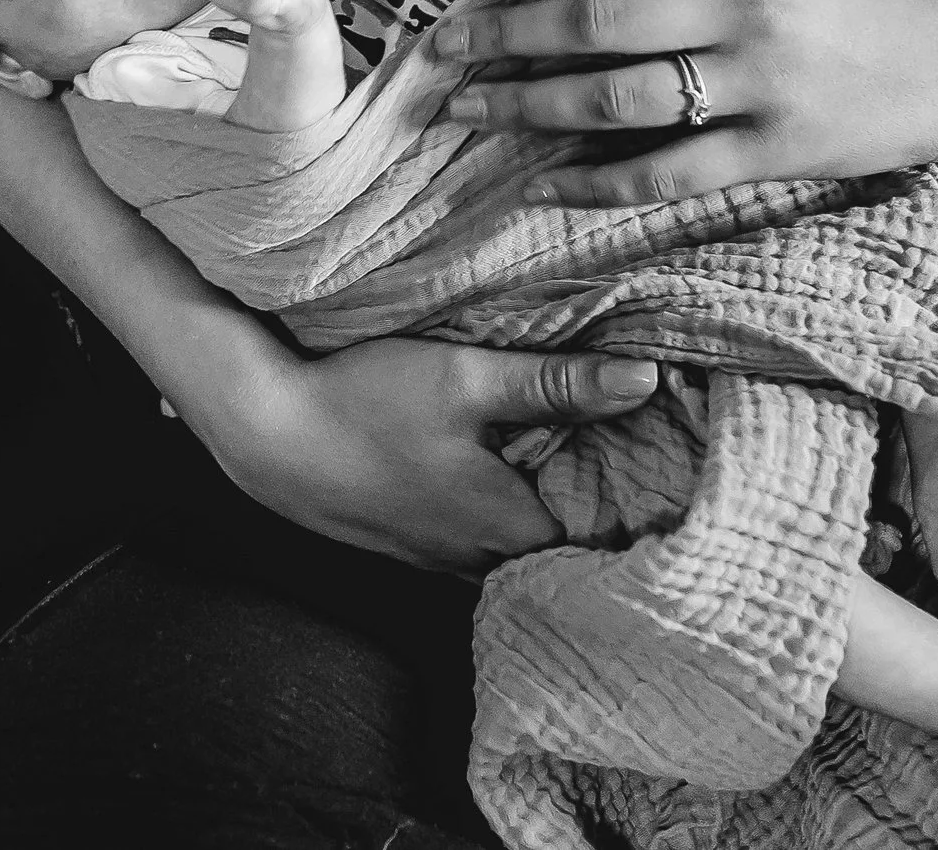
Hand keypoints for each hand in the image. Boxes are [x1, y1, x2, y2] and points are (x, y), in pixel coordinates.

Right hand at [214, 338, 660, 571]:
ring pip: (519, 551)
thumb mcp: (464, 377)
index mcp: (509, 525)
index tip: (673, 466)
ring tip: (575, 468)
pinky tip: (498, 478)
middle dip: (600, 512)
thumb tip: (649, 379)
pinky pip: (478, 546)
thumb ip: (556, 383)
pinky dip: (502, 519)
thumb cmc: (364, 402)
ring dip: (546, 517)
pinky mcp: (409, 547)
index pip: (608, 536)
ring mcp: (439, 560)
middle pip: (564, 550)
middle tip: (636, 462)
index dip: (643, 503)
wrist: (264, 434)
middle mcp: (479, 559)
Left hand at [434, 0, 937, 204]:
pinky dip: (598, 178)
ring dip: (529, 104)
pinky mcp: (776, 150)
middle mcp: (740, 9)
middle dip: (503, 35)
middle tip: (440, 48)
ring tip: (469, 111)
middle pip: (593, 21)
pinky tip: (544, 183)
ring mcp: (758, 84)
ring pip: (616, 96)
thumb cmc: (862, 0)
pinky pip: (667, 170)